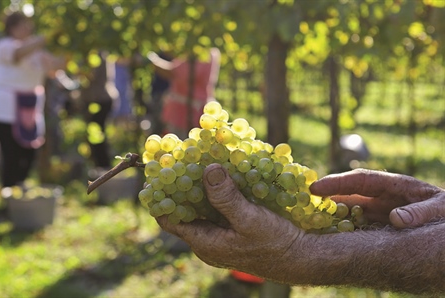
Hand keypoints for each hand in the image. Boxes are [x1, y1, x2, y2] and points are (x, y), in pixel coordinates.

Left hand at [157, 164, 305, 276]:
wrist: (303, 258)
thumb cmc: (274, 244)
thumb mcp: (249, 219)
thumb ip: (226, 197)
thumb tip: (207, 169)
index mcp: (204, 242)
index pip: (168, 218)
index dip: (159, 195)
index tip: (156, 171)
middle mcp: (208, 238)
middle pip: (184, 208)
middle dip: (180, 183)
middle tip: (178, 156)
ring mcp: (221, 233)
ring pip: (202, 205)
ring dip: (200, 183)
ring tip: (198, 156)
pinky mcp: (234, 226)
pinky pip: (218, 205)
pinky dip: (217, 188)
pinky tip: (223, 170)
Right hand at [310, 168, 444, 227]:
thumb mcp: (439, 209)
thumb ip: (420, 212)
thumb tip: (395, 219)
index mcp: (395, 185)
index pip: (359, 180)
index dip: (335, 183)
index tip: (315, 188)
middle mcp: (385, 196)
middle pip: (350, 194)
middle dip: (327, 197)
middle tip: (302, 203)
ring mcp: (383, 210)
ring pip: (352, 210)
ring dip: (333, 214)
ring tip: (310, 219)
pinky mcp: (383, 225)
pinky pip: (360, 224)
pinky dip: (345, 228)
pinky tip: (331, 235)